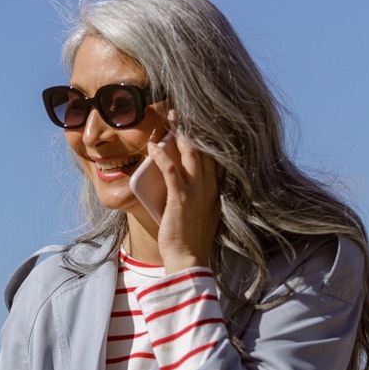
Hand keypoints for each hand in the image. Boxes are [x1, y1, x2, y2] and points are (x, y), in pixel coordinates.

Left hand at [146, 117, 220, 272]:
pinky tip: (153, 145)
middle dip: (193, 126)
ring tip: (169, 116)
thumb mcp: (200, 212)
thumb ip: (197, 195)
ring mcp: (196, 191)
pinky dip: (161, 155)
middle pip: (203, 147)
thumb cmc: (190, 238)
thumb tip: (183, 183)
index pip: (214, 155)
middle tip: (181, 110)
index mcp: (215, 188)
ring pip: (189, 152)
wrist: (189, 259)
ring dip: (178, 132)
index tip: (197, 120)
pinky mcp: (180, 198)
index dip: (206, 135)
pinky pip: (170, 169)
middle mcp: (209, 185)